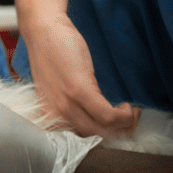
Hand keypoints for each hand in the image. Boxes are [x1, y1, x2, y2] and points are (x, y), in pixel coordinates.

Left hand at [19, 12, 138, 136]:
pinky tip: (126, 106)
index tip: (115, 129)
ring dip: (125, 125)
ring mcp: (67, 102)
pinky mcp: (78, 89)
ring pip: (103, 131)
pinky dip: (123, 115)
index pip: (77, 142)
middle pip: (94, 139)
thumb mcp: (55, 89)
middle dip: (118, 134)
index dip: (102, 138)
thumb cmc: (52, 56)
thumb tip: (95, 119)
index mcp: (50, 116)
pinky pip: (107, 115)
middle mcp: (56, 114)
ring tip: (129, 112)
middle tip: (128, 120)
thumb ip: (69, 106)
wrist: (43, 30)